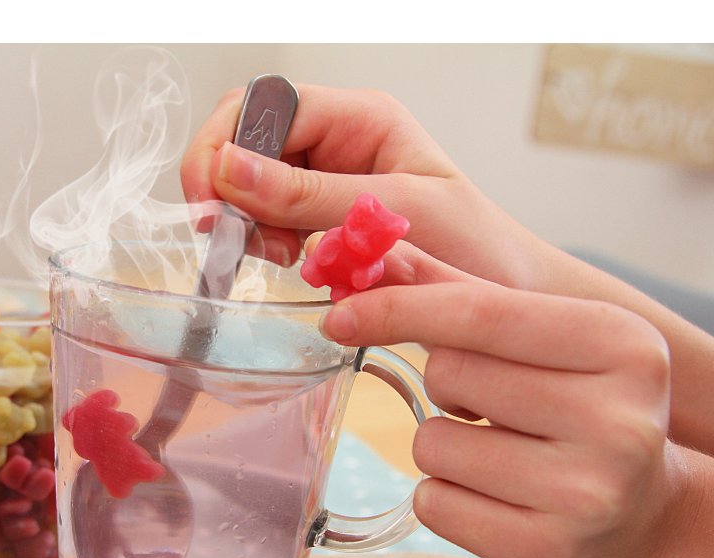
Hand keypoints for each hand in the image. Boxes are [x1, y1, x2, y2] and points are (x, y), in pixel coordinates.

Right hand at [181, 84, 542, 287]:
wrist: (504, 294)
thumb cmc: (473, 246)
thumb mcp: (391, 214)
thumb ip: (307, 194)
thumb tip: (229, 168)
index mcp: (359, 116)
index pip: (265, 106)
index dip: (225, 147)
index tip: (211, 203)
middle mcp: (336, 136)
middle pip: (246, 136)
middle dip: (228, 184)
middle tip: (229, 235)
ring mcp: (326, 174)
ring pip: (249, 179)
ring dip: (246, 217)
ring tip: (280, 255)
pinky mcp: (319, 212)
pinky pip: (267, 214)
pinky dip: (263, 237)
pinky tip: (290, 259)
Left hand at [318, 253, 713, 557]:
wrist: (641, 516)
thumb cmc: (581, 411)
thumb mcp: (546, 341)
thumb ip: (461, 292)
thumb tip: (380, 255)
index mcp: (623, 346)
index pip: (481, 312)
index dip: (398, 308)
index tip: (340, 315)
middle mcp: (618, 419)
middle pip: (449, 374)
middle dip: (445, 386)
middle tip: (491, 405)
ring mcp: (587, 492)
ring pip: (431, 444)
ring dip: (441, 445)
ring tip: (502, 456)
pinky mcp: (547, 550)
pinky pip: (432, 504)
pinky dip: (443, 497)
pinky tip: (495, 498)